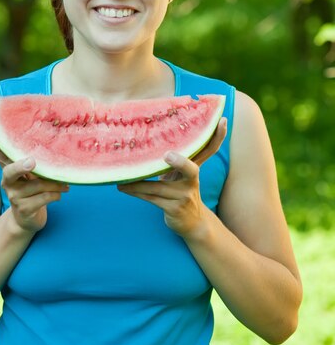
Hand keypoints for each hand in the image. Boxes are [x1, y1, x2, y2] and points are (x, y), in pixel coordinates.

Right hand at [0, 123, 68, 232]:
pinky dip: (55, 195)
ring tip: (65, 184)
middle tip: (32, 162)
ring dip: (54, 184)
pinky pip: (43, 198)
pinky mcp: (23, 209)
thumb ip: (38, 161)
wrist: (28, 219)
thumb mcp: (33, 173)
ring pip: (37, 186)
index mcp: (9, 167)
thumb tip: (57, 143)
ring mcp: (14, 195)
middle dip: (20, 167)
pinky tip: (60, 194)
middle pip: (10, 171)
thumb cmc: (34, 189)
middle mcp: (8, 181)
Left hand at [118, 118, 226, 238]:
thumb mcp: (183, 175)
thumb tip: (151, 138)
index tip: (222, 121)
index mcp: (194, 168)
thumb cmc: (182, 192)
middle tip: (168, 156)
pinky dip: (136, 192)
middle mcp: (193, 181)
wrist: (193, 223)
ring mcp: (185, 196)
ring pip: (158, 188)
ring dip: (137, 184)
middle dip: (181, 162)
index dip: (219, 135)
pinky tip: (124, 188)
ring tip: (121, 179)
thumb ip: (177, 159)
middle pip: (191, 169)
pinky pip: (151, 198)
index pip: (209, 149)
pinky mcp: (175, 209)